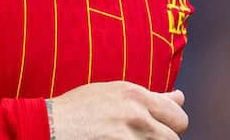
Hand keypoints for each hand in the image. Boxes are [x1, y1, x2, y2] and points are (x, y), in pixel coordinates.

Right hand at [48, 81, 187, 138]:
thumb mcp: (115, 93)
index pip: (178, 117)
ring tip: (130, 139)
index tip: (160, 128)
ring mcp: (128, 137)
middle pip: (174, 137)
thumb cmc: (79, 108)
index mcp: (136, 95)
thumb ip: (151, 97)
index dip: (171, 125)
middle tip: (143, 137)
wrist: (50, 126)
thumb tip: (179, 96)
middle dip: (163, 139)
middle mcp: (136, 115)